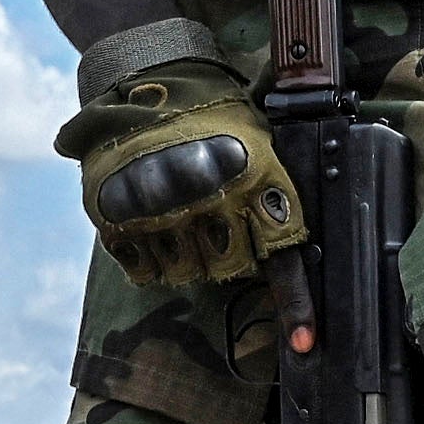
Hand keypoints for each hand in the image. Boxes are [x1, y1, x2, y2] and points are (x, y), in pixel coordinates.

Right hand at [54, 58, 306, 287]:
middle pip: (229, 272)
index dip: (296, 306)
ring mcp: (161, 212)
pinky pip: (144, 270)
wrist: (145, 79)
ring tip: (180, 212)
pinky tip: (150, 221)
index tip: (304, 344)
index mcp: (254, 182)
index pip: (284, 259)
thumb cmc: (214, 114)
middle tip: (215, 224)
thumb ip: (276, 194)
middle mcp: (211, 201)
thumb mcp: (259, 141)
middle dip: (227, 258)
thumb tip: (296, 249)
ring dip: (186, 255)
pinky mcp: (118, 219)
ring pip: (185, 275)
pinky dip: (149, 254)